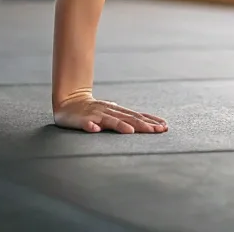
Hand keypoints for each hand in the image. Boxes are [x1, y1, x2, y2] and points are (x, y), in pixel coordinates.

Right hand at [53, 92, 168, 133]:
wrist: (69, 102)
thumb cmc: (92, 109)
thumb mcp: (111, 113)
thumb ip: (123, 118)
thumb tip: (139, 122)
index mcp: (117, 112)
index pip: (138, 116)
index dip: (151, 121)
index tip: (164, 126)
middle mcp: (110, 112)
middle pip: (129, 118)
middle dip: (144, 125)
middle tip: (158, 131)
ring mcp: (96, 115)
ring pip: (110, 120)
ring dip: (121, 126)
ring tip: (131, 132)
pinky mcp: (82, 120)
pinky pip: (86, 124)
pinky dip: (91, 127)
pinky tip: (95, 130)